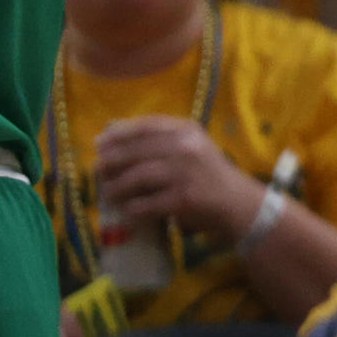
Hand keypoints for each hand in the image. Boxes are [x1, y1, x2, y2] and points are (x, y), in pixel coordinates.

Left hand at [95, 118, 258, 239]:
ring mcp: (184, 173)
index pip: (145, 125)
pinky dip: (132, 209)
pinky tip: (127, 211)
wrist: (237, 202)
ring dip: (115, 188)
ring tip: (108, 193)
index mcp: (186, 130)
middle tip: (98, 172)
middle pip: (134, 152)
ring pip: (135, 178)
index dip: (118, 134)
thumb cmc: (207, 173)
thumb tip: (109, 137)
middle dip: (110, 163)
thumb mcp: (190, 146)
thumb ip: (160, 139)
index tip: (100, 144)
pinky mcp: (182, 199)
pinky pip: (145, 204)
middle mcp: (185, 147)